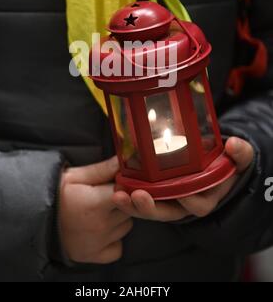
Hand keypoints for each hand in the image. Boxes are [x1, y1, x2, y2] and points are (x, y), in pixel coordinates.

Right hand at [59, 156, 132, 263]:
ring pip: (126, 226)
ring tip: (100, 211)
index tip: (118, 182)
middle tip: (106, 195)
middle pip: (129, 209)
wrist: (30, 219)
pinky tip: (101, 229)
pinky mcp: (93, 256)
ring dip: (119, 219)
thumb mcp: (74, 176)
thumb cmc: (52, 195)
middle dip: (122, 200)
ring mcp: (98, 243)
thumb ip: (102, 169)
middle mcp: (100, 225)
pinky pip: (118, 248)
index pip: (128, 192)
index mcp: (95, 203)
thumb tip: (123, 160)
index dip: (126, 185)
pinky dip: (114, 240)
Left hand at [113, 137, 253, 221]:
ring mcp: (169, 199)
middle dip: (151, 207)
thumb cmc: (225, 164)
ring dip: (133, 204)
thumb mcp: (237, 159)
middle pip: (167, 212)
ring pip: (151, 208)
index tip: (180, 193)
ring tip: (119, 195)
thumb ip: (240, 154)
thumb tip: (235, 145)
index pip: (197, 205)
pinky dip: (128, 194)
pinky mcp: (156, 192)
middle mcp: (185, 203)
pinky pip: (141, 198)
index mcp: (206, 197)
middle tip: (137, 197)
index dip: (188, 201)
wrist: (214, 165)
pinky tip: (116, 186)